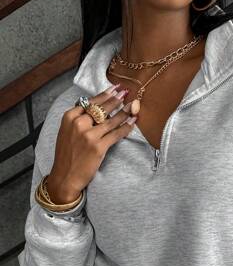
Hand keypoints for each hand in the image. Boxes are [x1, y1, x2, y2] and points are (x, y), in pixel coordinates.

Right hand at [47, 85, 136, 200]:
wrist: (65, 176)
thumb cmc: (67, 155)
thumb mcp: (66, 132)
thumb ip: (78, 119)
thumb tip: (96, 109)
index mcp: (69, 117)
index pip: (91, 102)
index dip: (105, 94)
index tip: (114, 88)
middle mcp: (79, 123)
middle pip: (102, 108)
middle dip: (116, 99)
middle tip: (126, 91)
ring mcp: (89, 135)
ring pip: (111, 120)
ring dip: (125, 111)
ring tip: (134, 106)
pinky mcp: (98, 147)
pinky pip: (116, 134)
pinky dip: (126, 127)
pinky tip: (133, 122)